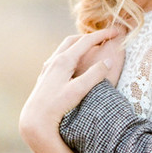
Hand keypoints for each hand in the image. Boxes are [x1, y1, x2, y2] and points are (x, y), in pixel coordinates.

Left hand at [19, 27, 124, 152]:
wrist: (34, 120)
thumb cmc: (56, 106)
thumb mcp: (78, 90)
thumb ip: (94, 75)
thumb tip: (108, 61)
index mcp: (63, 60)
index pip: (86, 41)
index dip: (102, 35)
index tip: (116, 31)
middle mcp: (54, 61)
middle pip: (74, 40)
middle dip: (90, 36)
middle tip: (105, 37)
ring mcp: (48, 68)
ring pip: (65, 48)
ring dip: (80, 44)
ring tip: (92, 47)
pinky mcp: (46, 77)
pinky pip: (61, 57)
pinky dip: (72, 54)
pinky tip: (76, 63)